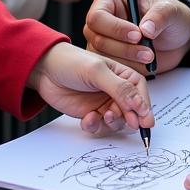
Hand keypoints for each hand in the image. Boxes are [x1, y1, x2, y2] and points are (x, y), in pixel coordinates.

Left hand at [27, 43, 153, 134]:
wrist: (44, 71)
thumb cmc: (71, 62)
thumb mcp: (97, 72)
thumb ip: (120, 88)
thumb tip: (140, 105)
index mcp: (122, 75)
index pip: (140, 92)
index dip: (144, 106)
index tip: (145, 120)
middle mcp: (116, 91)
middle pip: (132, 110)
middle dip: (129, 117)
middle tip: (124, 121)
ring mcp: (104, 103)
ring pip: (117, 122)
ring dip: (111, 123)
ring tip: (103, 117)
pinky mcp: (91, 114)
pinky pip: (100, 127)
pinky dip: (95, 126)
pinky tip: (87, 119)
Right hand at [84, 0, 189, 74]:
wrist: (178, 38)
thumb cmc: (171, 16)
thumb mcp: (171, 10)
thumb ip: (159, 16)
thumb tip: (146, 29)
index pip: (98, 17)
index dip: (116, 28)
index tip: (138, 35)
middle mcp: (101, 20)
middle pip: (97, 39)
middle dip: (124, 48)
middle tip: (148, 52)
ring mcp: (102, 40)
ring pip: (102, 57)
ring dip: (128, 60)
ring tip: (150, 57)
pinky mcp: (109, 58)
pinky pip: (110, 69)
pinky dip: (128, 69)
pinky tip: (144, 65)